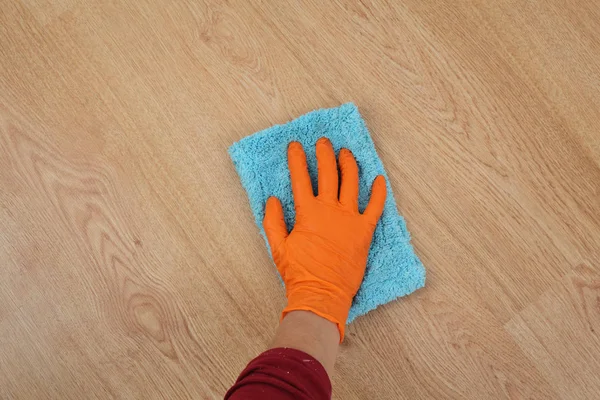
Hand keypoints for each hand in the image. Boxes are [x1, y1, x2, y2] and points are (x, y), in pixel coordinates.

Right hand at [263, 138, 386, 339]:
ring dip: (348, 164)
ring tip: (346, 153)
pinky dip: (379, 192)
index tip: (295, 146)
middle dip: (324, 154)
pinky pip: (376, 207)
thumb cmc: (299, 273)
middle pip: (328, 173)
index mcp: (308, 212)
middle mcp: (330, 210)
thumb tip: (272, 200)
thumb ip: (273, 221)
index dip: (297, 159)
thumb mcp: (278, 247)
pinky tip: (379, 179)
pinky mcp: (364, 231)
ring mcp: (349, 219)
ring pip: (351, 182)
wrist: (322, 294)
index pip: (301, 178)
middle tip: (323, 142)